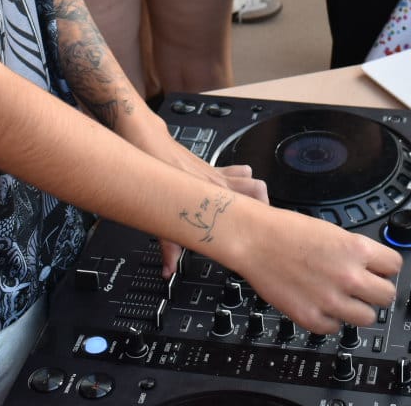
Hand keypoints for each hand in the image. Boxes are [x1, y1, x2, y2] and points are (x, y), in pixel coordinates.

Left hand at [127, 115, 271, 275]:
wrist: (149, 141)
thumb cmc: (156, 168)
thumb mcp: (162, 219)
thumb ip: (169, 247)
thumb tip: (168, 270)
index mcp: (216, 194)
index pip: (252, 204)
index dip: (258, 222)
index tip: (255, 237)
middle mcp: (221, 182)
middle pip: (259, 189)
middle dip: (262, 208)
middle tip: (255, 225)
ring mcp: (216, 173)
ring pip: (250, 177)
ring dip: (252, 191)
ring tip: (247, 209)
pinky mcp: (209, 167)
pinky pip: (234, 170)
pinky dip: (239, 178)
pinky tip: (229, 191)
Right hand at [229, 204, 401, 332]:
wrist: (254, 240)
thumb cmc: (286, 230)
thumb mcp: (333, 231)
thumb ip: (355, 252)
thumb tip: (371, 267)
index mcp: (356, 249)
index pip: (395, 266)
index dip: (386, 268)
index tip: (380, 271)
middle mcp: (348, 277)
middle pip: (387, 296)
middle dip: (377, 291)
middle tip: (365, 288)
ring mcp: (331, 300)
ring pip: (368, 318)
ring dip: (358, 309)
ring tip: (343, 300)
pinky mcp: (311, 317)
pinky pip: (335, 328)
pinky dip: (330, 320)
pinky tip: (321, 305)